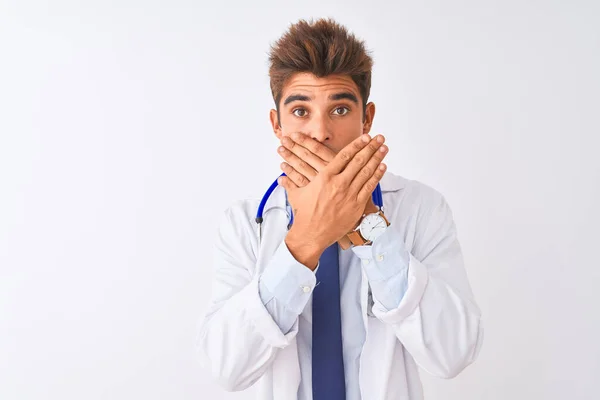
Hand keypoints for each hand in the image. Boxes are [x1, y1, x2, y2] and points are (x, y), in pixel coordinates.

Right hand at [279, 134, 387, 268]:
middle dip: (371, 147)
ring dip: (377, 158)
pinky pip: (369, 187)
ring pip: (366, 172)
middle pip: (358, 160)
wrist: (311, 234)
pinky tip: (383, 167)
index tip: (365, 137)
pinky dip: (377, 176)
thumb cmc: (304, 215)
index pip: (344, 156)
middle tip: (380, 138)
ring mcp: (348, 194)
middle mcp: (338, 183)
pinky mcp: (355, 205)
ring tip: (384, 148)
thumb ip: (291, 183)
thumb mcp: (297, 195)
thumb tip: (281, 178)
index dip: (356, 145)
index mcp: (324, 177)